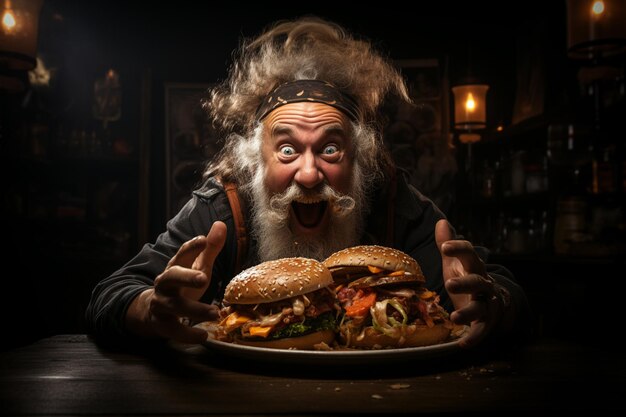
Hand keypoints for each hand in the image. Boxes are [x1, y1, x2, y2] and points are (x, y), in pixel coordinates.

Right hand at [126, 221, 226, 343]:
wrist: (153, 310)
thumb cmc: (182, 285)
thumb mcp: (196, 267)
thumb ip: (210, 249)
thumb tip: (220, 224)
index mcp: (175, 267)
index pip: (181, 253)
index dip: (191, 246)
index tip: (203, 239)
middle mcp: (165, 284)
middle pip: (171, 277)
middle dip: (186, 277)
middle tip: (204, 278)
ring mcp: (161, 304)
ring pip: (175, 306)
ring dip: (195, 309)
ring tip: (215, 313)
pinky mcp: (162, 324)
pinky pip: (174, 330)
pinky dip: (187, 334)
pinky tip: (203, 335)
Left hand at [435, 219, 506, 347]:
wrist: (493, 301)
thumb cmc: (467, 278)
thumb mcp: (455, 262)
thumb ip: (447, 243)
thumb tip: (440, 222)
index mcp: (474, 267)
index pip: (470, 253)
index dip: (459, 248)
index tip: (445, 246)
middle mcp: (483, 283)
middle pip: (477, 281)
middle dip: (465, 282)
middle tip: (449, 283)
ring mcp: (486, 303)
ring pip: (481, 307)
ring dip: (468, 312)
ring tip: (455, 317)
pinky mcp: (486, 321)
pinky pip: (482, 329)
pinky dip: (474, 337)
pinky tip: (463, 344)